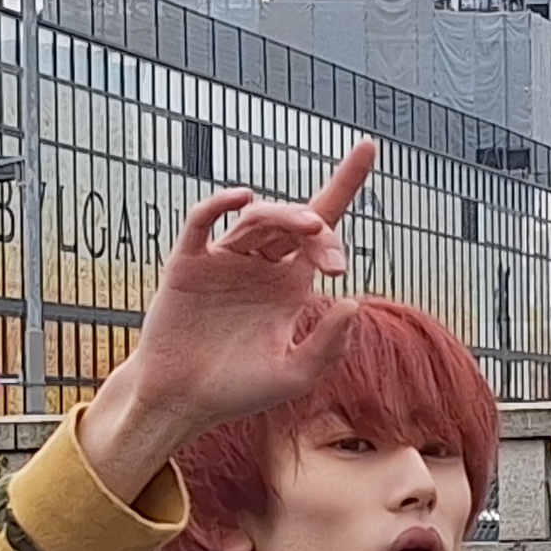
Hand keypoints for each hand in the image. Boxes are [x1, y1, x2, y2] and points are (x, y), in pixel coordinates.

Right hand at [78, 142, 377, 502]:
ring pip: (258, 217)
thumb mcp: (294, 377)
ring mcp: (224, 261)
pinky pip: (203, 221)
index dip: (345, 183)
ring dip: (285, 216)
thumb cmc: (238, 391)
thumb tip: (353, 300)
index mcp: (290, 285)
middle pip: (296, 220)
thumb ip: (329, 346)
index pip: (323, 226)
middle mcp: (261, 265)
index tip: (368, 147)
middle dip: (320, 229)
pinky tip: (242, 198)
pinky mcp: (189, 263)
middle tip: (333, 263)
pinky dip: (220, 204)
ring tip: (309, 229)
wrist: (182, 403)